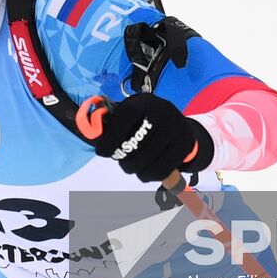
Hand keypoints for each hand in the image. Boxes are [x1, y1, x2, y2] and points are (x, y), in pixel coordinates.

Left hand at [83, 93, 213, 183]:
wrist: (179, 125)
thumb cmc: (145, 120)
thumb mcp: (130, 113)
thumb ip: (112, 122)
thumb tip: (92, 132)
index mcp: (143, 102)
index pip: (124, 120)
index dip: (110, 139)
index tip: (102, 153)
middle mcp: (162, 111)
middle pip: (136, 144)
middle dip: (123, 158)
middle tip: (120, 161)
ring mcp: (176, 128)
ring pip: (148, 160)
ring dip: (134, 169)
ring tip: (131, 167)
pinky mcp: (184, 145)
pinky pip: (162, 170)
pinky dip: (149, 176)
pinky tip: (144, 172)